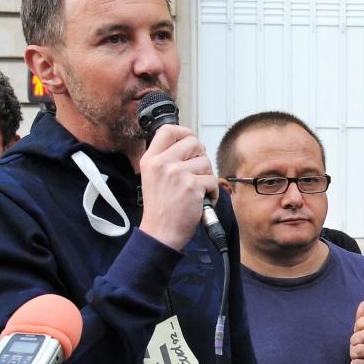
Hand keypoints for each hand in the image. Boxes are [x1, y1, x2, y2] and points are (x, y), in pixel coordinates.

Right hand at [138, 124, 218, 250]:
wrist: (160, 233)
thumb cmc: (161, 208)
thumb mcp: (153, 177)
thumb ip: (166, 159)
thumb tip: (190, 145)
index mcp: (150, 159)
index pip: (168, 130)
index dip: (184, 132)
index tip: (190, 140)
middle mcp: (162, 163)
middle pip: (193, 143)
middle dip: (200, 157)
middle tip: (196, 173)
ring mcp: (178, 174)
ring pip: (206, 162)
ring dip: (207, 176)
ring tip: (197, 190)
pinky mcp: (193, 186)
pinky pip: (213, 180)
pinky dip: (212, 192)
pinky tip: (202, 200)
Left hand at [350, 301, 363, 363]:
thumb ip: (363, 320)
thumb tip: (362, 303)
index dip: (360, 324)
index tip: (359, 330)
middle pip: (361, 335)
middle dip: (354, 343)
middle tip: (359, 348)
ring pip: (357, 350)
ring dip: (353, 356)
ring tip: (361, 359)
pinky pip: (356, 363)